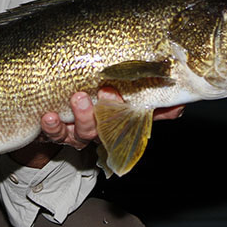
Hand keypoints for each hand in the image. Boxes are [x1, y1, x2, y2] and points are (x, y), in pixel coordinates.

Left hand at [11, 88, 184, 167]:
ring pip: (81, 133)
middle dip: (108, 111)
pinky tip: (49, 116)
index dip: (140, 112)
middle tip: (106, 92)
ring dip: (81, 117)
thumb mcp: (119, 98)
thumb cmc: (88, 99)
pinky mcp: (54, 133)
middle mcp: (97, 129)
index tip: (134, 95)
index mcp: (115, 121)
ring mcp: (75, 132)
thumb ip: (149, 102)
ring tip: (77, 98)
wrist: (46, 112)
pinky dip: (52, 126)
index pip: (133, 120)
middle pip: (107, 127)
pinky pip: (54, 133)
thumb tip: (180, 107)